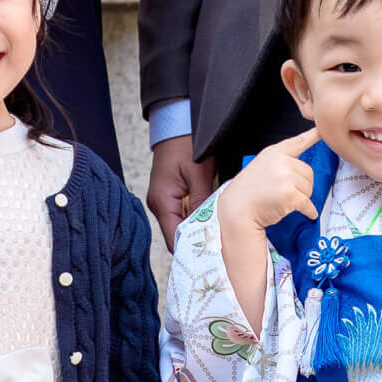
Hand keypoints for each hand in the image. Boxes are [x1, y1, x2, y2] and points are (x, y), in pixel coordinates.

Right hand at [147, 134, 218, 250]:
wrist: (177, 122)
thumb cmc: (186, 142)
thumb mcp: (199, 172)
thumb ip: (203, 201)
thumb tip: (209, 226)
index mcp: (162, 201)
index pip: (174, 238)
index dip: (192, 250)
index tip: (211, 259)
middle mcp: (160, 204)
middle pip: (178, 234)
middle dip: (198, 242)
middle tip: (221, 252)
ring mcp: (165, 200)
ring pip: (183, 225)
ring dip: (199, 229)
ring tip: (220, 238)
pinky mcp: (172, 195)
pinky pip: (184, 213)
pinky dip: (197, 218)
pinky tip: (214, 219)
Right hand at [215, 124, 320, 237]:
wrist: (237, 210)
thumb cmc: (248, 192)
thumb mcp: (261, 166)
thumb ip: (280, 163)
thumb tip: (301, 171)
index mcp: (274, 153)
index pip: (298, 141)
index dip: (312, 135)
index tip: (321, 130)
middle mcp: (281, 161)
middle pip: (309, 172)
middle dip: (302, 185)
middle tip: (285, 193)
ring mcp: (285, 177)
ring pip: (310, 188)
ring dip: (303, 198)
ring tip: (284, 201)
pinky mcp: (290, 194)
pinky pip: (308, 204)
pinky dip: (309, 211)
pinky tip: (306, 213)